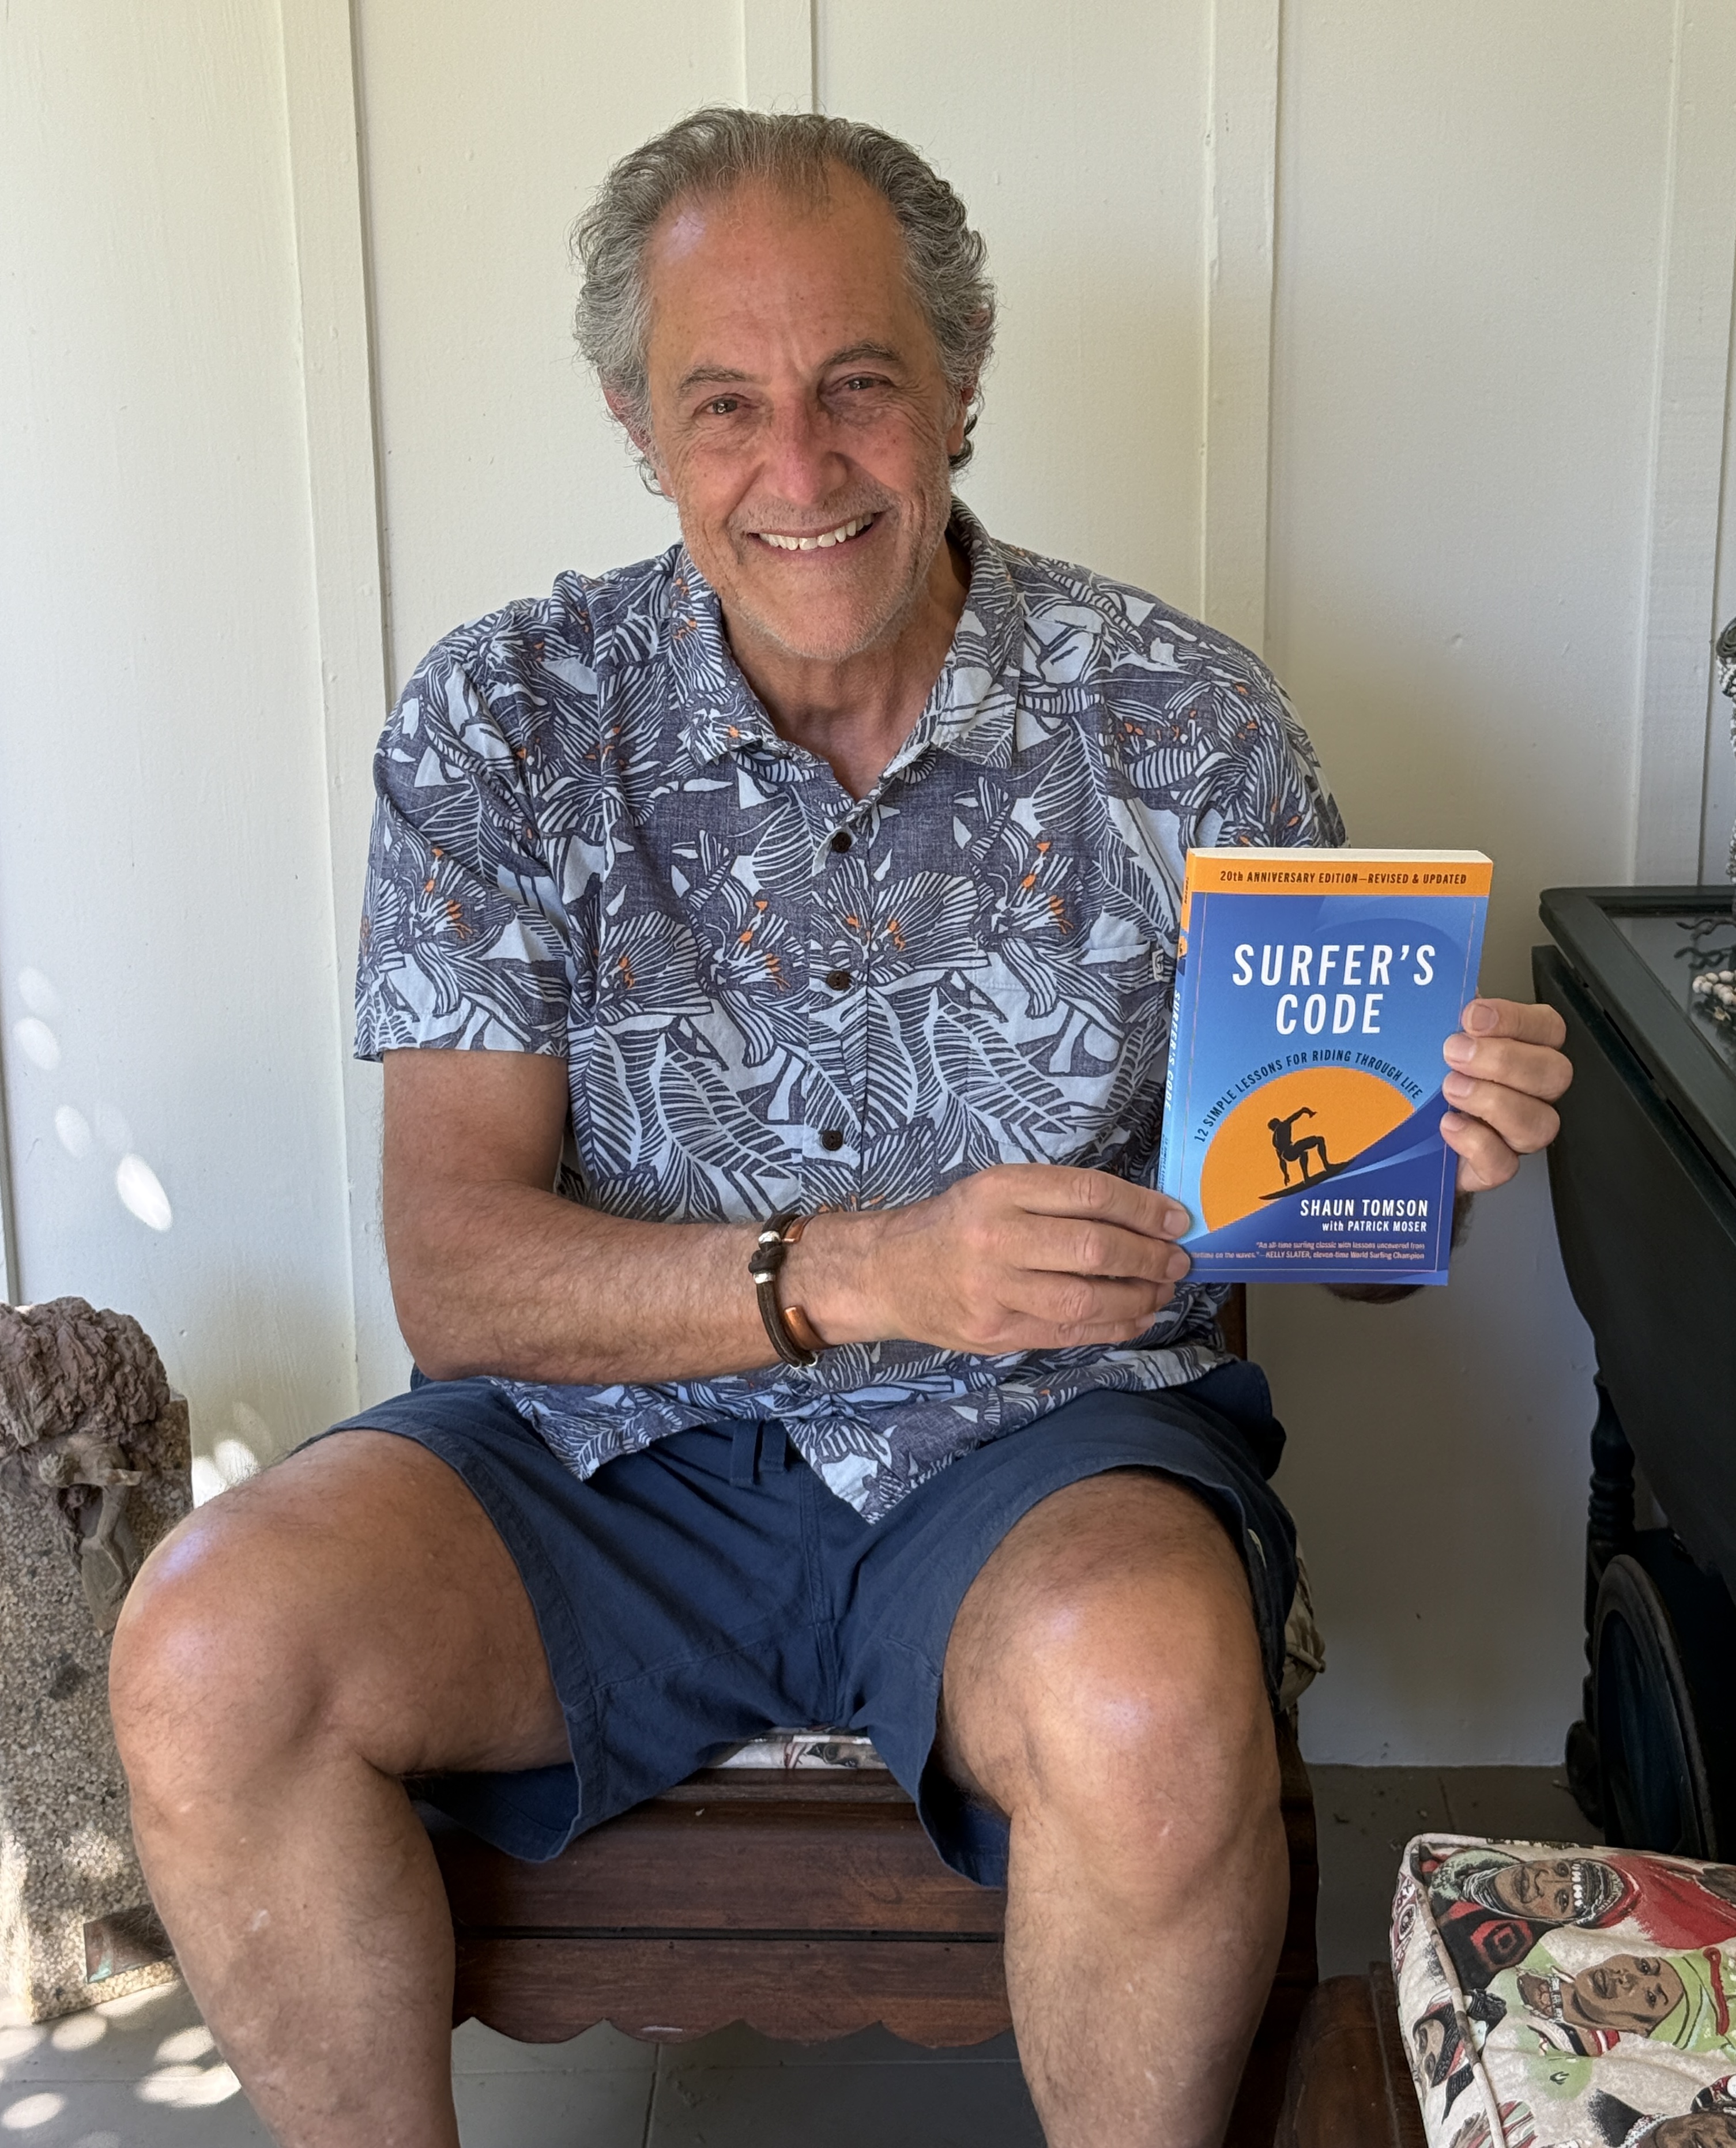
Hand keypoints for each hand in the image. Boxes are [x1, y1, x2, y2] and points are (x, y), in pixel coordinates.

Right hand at [800, 1164, 1192, 1354]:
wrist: (886, 1272)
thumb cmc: (953, 1226)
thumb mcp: (996, 1190)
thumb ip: (1057, 1199)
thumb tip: (1141, 1215)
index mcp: (1000, 1190)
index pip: (1088, 1194)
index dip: (1143, 1208)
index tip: (1177, 1220)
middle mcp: (995, 1237)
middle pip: (1092, 1248)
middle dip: (1148, 1257)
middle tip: (1177, 1261)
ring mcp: (993, 1289)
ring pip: (1085, 1297)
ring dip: (1138, 1296)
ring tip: (1162, 1290)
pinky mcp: (994, 1331)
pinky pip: (1067, 1333)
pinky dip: (1113, 1327)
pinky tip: (1136, 1317)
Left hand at [1441, 998, 1571, 1193]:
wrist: (1402, 1133)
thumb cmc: (1425, 1078)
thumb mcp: (1432, 1037)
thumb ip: (1443, 1013)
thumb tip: (1435, 988)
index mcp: (1522, 1050)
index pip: (1548, 1028)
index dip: (1517, 1020)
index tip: (1473, 1016)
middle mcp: (1529, 1091)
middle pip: (1554, 1074)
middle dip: (1504, 1061)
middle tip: (1456, 1054)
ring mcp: (1515, 1132)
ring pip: (1540, 1123)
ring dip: (1494, 1102)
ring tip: (1450, 1089)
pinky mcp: (1493, 1166)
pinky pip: (1504, 1164)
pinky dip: (1477, 1144)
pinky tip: (1449, 1126)